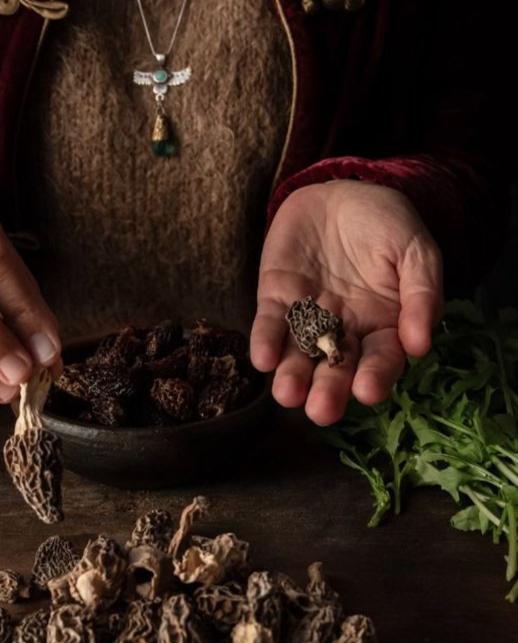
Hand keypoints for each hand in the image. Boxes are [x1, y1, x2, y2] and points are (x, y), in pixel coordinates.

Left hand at [251, 180, 442, 424]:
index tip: (368, 391)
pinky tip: (263, 359)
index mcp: (382, 328)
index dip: (375, 377)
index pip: (380, 361)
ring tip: (288, 395)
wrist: (342, 190)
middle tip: (321, 411)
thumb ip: (421, 294)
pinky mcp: (275, 301)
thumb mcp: (415, 251)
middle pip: (335, 370)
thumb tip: (421, 345)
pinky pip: (269, 326)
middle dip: (328, 392)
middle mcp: (343, 333)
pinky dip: (265, 342)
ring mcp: (306, 320)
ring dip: (291, 378)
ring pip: (298, 358)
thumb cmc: (386, 224)